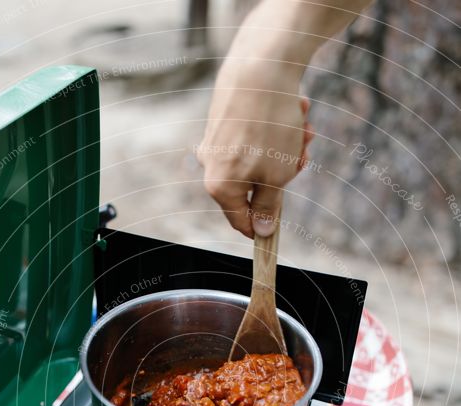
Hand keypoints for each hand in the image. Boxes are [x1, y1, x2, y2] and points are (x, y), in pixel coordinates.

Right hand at [198, 62, 313, 238]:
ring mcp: (215, 141)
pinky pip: (253, 136)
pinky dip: (276, 130)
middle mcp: (211, 165)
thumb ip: (268, 206)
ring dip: (286, 149)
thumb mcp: (277, 176)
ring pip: (258, 158)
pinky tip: (294, 112)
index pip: (240, 220)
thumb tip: (262, 230)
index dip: (263, 224)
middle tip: (304, 158)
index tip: (280, 223)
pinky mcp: (224, 119)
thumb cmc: (269, 127)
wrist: (261, 66)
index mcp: (220, 187)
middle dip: (283, 174)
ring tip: (304, 129)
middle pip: (253, 186)